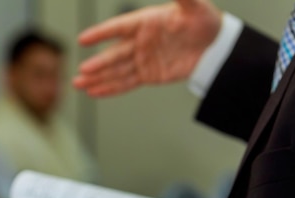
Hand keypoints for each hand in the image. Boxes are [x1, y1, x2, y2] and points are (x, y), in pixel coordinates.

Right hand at [74, 0, 221, 96]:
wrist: (216, 46)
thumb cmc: (206, 22)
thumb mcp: (196, 7)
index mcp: (145, 22)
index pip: (119, 28)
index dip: (101, 34)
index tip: (83, 39)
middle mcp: (140, 41)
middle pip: (114, 54)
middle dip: (98, 64)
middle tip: (82, 70)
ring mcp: (142, 59)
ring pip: (116, 71)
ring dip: (97, 78)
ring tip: (78, 84)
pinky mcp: (148, 75)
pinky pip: (126, 83)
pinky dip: (111, 88)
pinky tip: (95, 92)